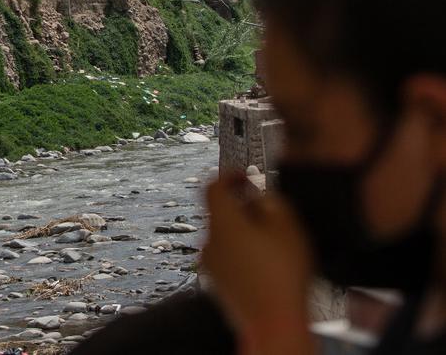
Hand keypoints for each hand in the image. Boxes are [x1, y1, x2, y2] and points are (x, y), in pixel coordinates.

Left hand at [202, 175, 315, 354]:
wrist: (274, 323)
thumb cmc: (282, 277)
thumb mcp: (288, 227)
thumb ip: (272, 202)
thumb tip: (261, 197)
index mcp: (222, 223)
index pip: (212, 187)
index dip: (228, 176)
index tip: (244, 176)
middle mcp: (209, 242)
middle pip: (220, 213)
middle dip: (243, 208)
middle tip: (269, 212)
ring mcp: (211, 265)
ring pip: (225, 237)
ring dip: (245, 233)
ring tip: (274, 244)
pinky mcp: (218, 284)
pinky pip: (228, 258)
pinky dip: (243, 254)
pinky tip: (267, 266)